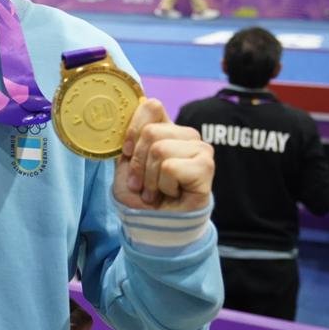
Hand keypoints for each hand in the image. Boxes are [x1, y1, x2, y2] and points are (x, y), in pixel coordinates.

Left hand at [113, 98, 213, 212]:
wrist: (153, 223)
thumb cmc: (140, 193)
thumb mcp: (125, 162)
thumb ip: (128, 138)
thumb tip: (122, 112)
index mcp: (167, 128)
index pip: (152, 106)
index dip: (133, 130)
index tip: (127, 153)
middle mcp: (186, 134)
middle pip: (151, 132)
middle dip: (138, 164)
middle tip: (142, 184)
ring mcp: (200, 149)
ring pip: (160, 149)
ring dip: (150, 179)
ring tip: (156, 191)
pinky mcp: (206, 166)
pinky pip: (170, 167)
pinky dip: (163, 185)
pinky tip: (171, 194)